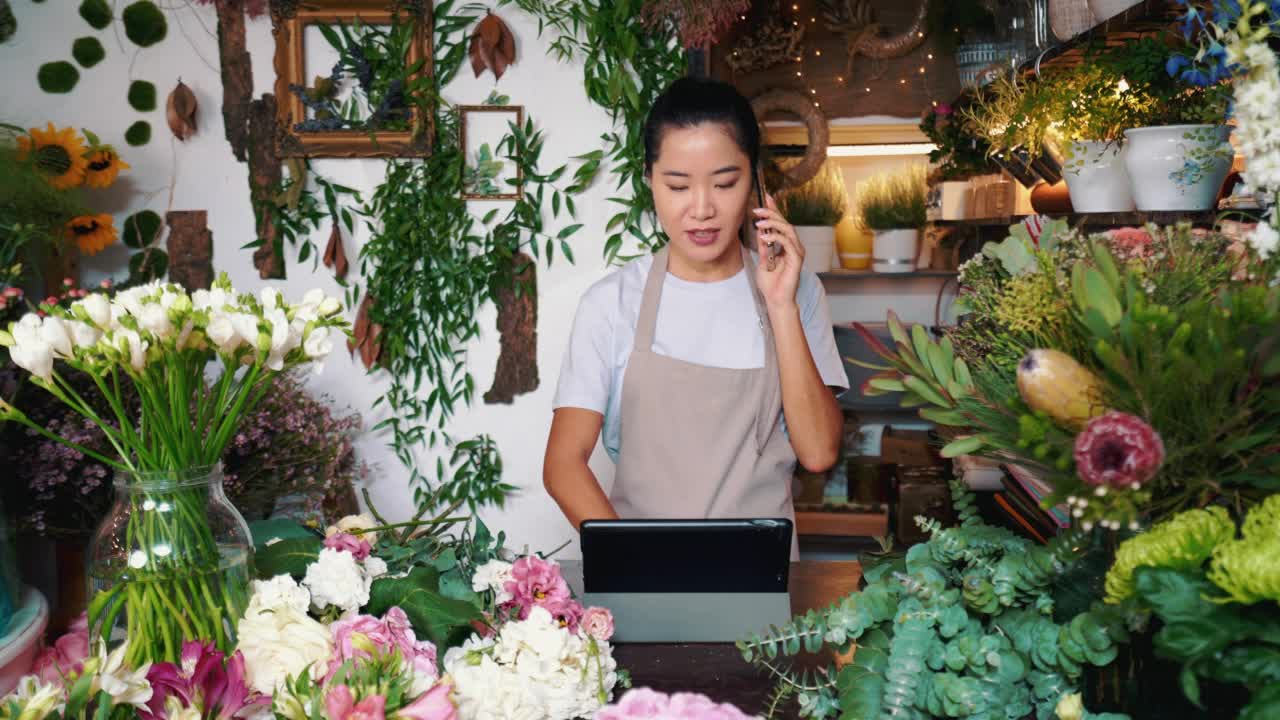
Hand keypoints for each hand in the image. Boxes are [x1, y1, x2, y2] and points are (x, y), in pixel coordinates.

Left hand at [752, 194, 802, 312]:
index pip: (781, 223)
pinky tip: (764, 235)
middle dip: (771, 213)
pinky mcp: (796, 259)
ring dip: (773, 223)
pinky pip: (787, 242)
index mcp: (786, 245)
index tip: (766, 197)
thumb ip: (763, 246)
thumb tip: (760, 230)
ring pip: (788, 229)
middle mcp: (794, 246)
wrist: (776, 300)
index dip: (775, 209)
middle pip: (785, 223)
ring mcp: (796, 252)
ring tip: (759, 222)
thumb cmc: (771, 284)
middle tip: (757, 209)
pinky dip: (775, 237)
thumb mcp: (763, 260)